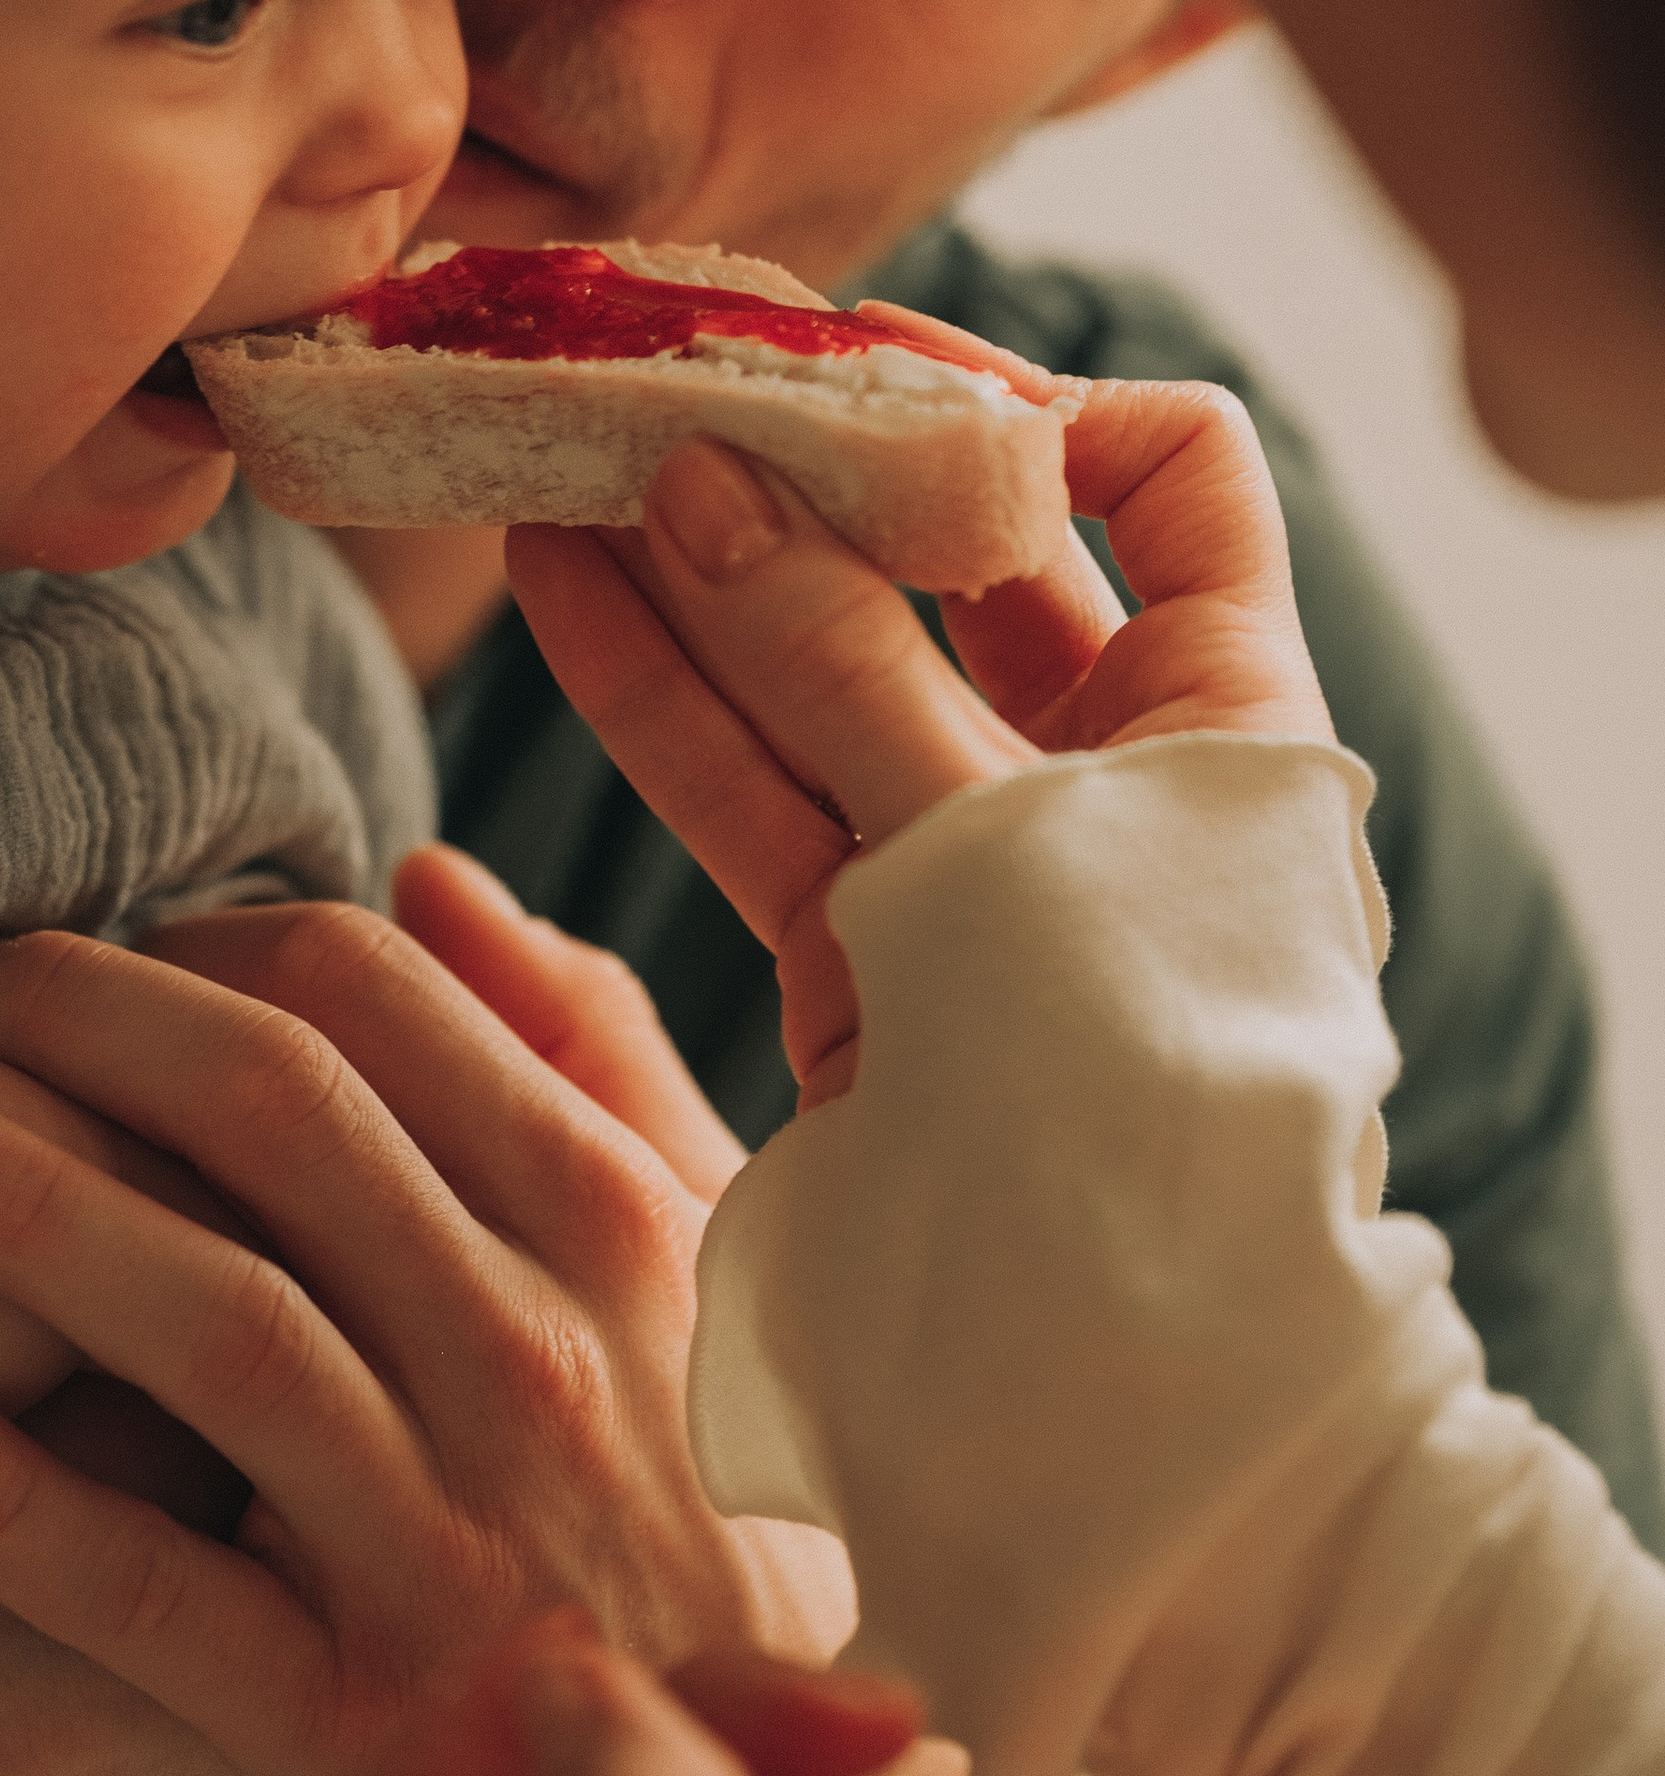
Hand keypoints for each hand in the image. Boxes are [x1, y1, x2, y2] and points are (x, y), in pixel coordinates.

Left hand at [0, 900, 855, 1775]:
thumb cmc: (720, 1512)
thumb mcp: (719, 1271)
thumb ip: (592, 1057)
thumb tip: (434, 881)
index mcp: (617, 1228)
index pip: (379, 999)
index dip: (200, 943)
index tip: (95, 950)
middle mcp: (541, 1362)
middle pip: (277, 1113)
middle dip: (84, 1023)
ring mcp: (448, 1547)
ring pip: (210, 1323)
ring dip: (14, 1208)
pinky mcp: (353, 1730)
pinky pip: (142, 1589)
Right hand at [508, 357, 1330, 1093]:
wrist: (1115, 1398)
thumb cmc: (1122, 1094)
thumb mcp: (990, 841)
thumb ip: (833, 659)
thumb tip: (692, 478)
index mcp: (1221, 702)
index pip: (1165, 466)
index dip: (1031, 399)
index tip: (866, 384)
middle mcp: (1102, 760)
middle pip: (947, 555)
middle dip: (801, 465)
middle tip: (655, 377)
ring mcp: (967, 855)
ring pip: (816, 664)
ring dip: (690, 562)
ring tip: (553, 454)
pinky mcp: (861, 946)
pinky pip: (751, 784)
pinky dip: (657, 691)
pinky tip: (553, 584)